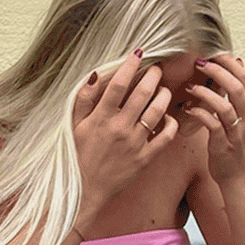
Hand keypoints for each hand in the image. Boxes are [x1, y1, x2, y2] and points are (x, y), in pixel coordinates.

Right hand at [71, 49, 180, 234]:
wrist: (86, 190)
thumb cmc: (79, 156)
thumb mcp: (74, 126)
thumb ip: (84, 99)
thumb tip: (94, 75)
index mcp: (101, 118)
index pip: (117, 85)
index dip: (129, 66)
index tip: (138, 54)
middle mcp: (120, 128)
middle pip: (142, 93)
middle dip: (152, 76)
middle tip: (156, 69)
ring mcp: (135, 143)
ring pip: (157, 111)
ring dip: (163, 95)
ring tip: (163, 89)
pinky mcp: (146, 158)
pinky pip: (165, 136)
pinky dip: (170, 123)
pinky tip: (167, 116)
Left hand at [180, 55, 244, 187]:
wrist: (239, 176)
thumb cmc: (234, 143)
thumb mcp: (241, 114)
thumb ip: (238, 91)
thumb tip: (238, 62)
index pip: (243, 77)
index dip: (228, 62)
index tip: (212, 51)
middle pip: (236, 87)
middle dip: (217, 72)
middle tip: (199, 62)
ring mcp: (236, 131)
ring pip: (224, 106)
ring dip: (206, 93)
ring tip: (191, 86)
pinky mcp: (223, 144)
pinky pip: (212, 125)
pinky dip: (200, 114)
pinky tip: (189, 109)